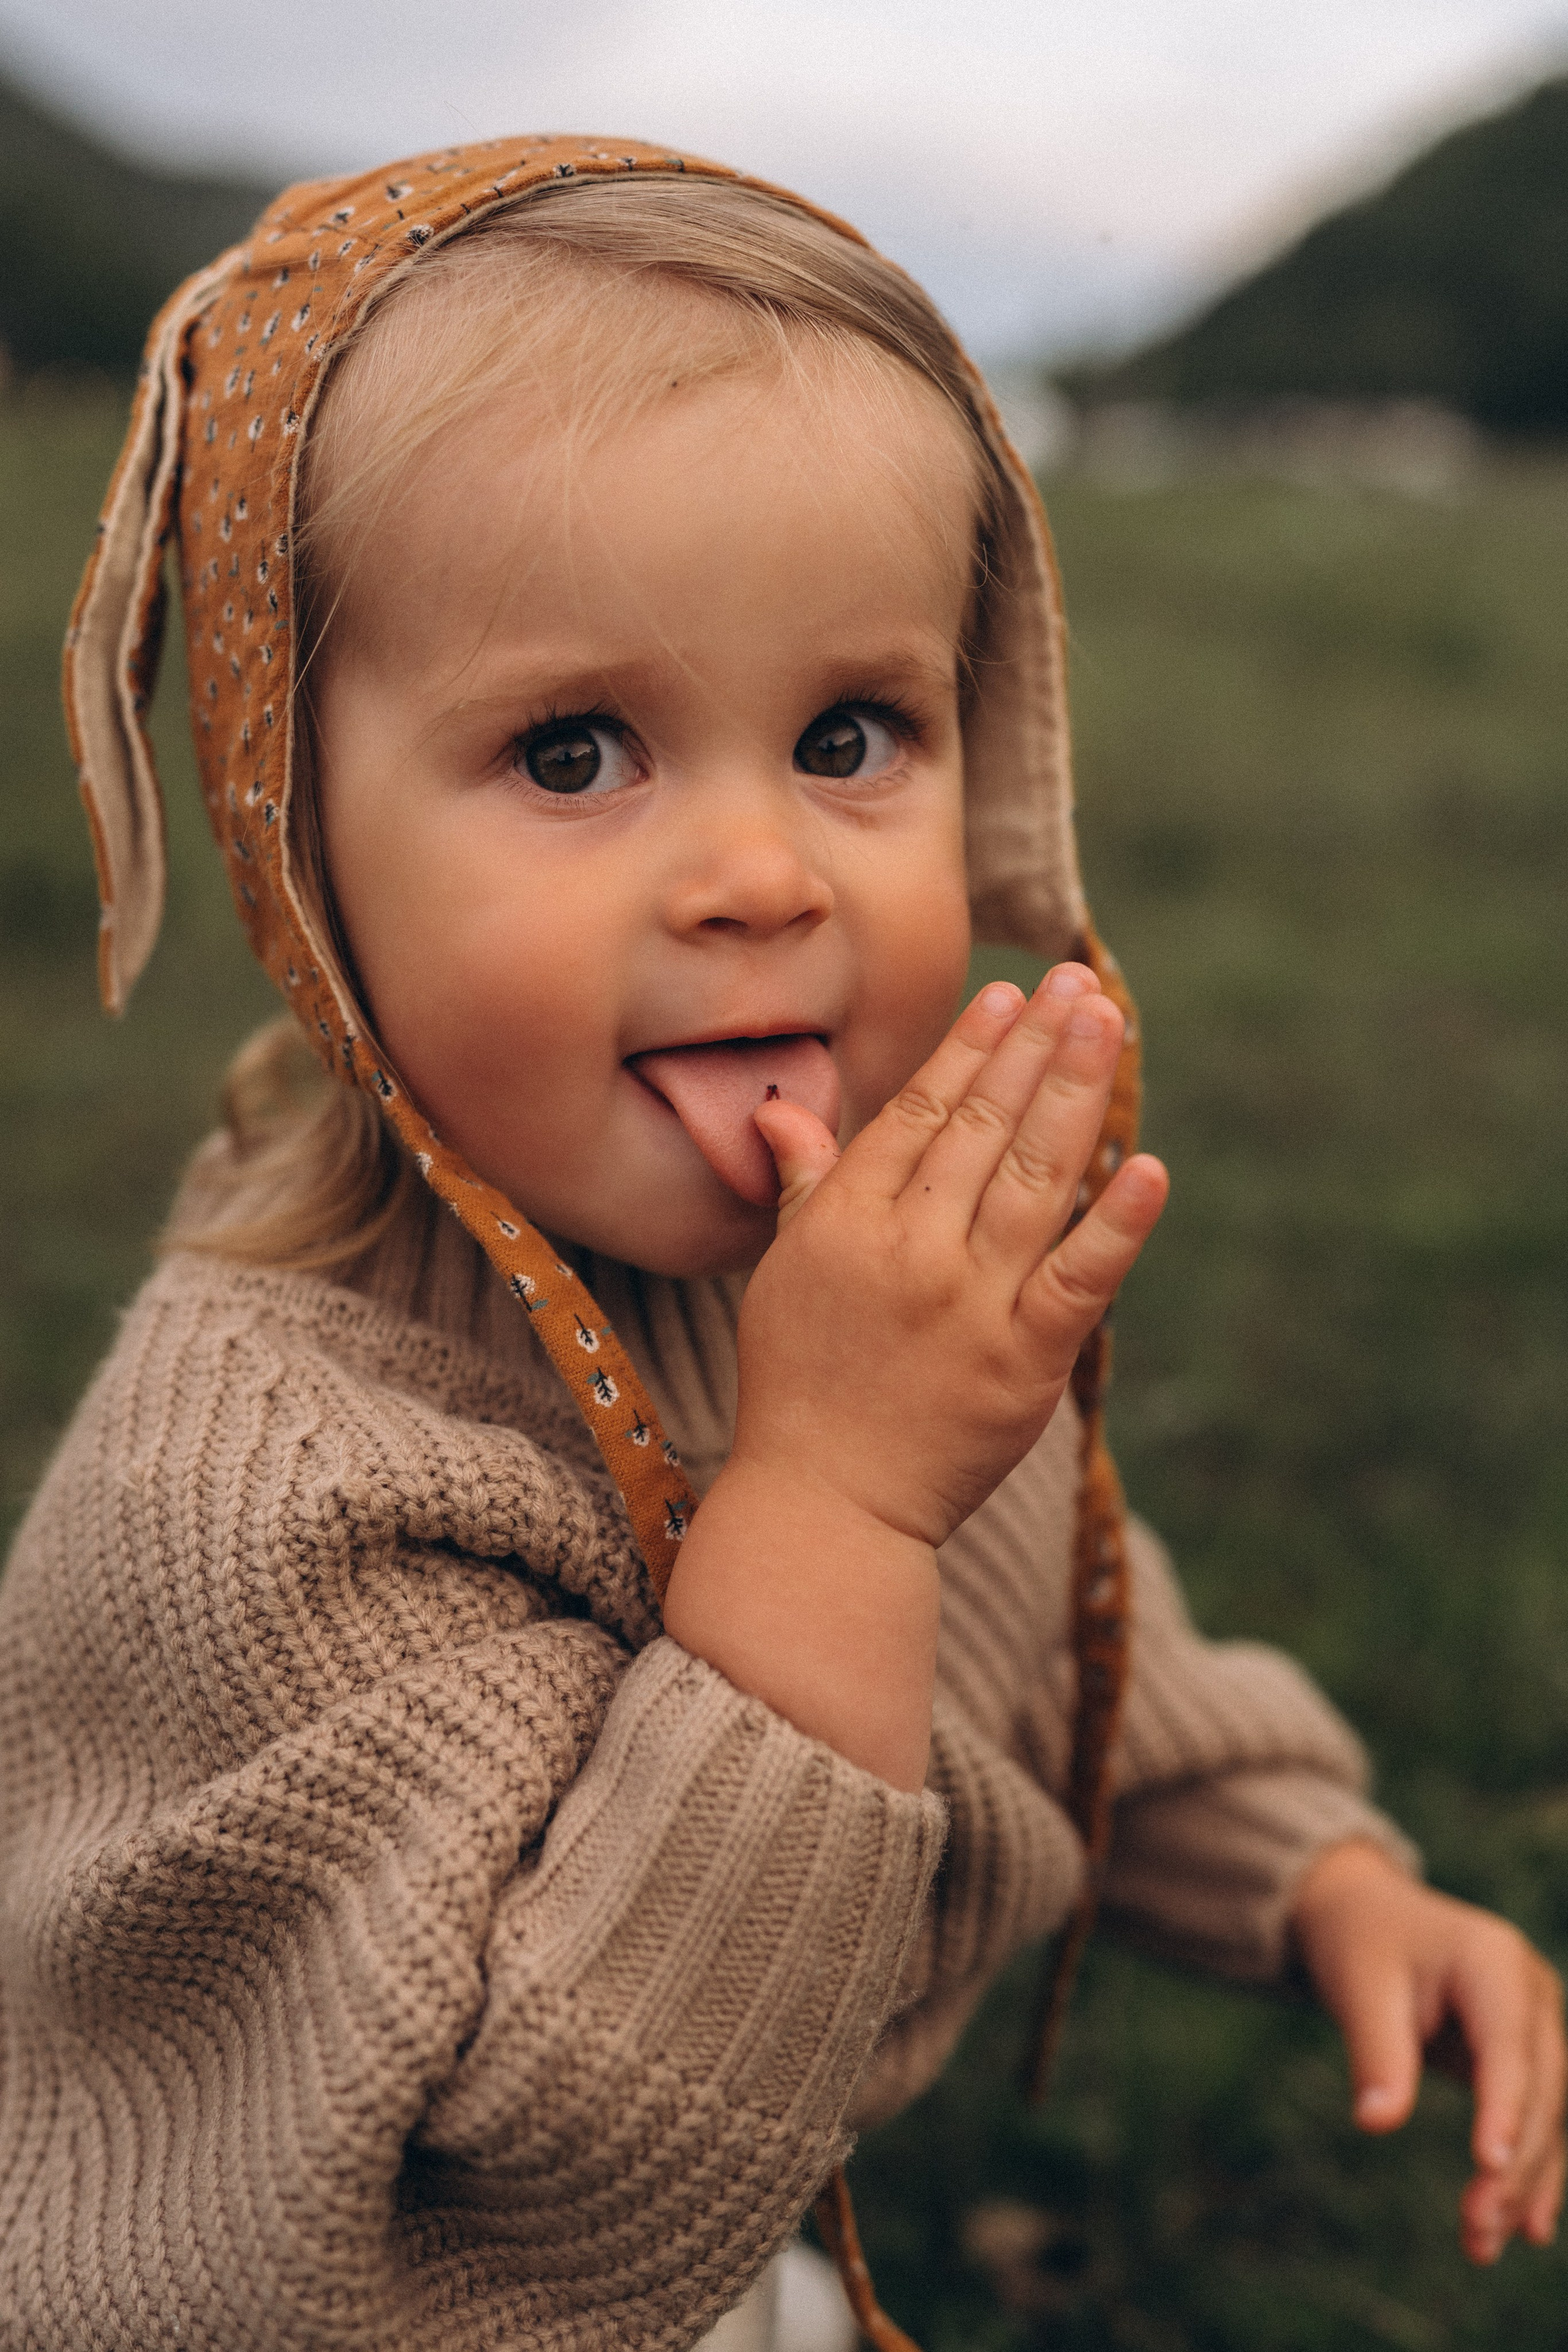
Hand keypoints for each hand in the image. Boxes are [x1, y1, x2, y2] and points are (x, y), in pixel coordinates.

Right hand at [663, 965, 1166, 1788]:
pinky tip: (1149, 1166)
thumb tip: (782, 1107)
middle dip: (1035, 1047)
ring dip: (1077, 1094)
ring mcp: (973, 1304)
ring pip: (1039, 1179)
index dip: (969, 1050)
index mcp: (848, 1222)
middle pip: (987, 1129)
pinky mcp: (1026, 1362)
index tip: (1010, 995)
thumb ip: (804, 1183)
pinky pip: (1082, 1279)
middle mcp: (912, 1250)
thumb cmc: (800, 1383)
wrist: (827, 1506)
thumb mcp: (784, 1272)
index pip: (921, 1115)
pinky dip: (1120, 1224)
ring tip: (1107, 1026)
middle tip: (1078, 985)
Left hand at [1290, 1838, 1566, 2261]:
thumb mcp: (1359, 1986)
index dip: (1505, 2108)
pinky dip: (1529, 2171)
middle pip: (1541, 2091)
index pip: (1510, 2047)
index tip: (1489, 2167)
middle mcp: (1532, 1993)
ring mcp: (1537, 2025)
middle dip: (1514, 2164)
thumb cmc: (1362, 1943)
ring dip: (1524, 2183)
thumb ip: (1376, 2051)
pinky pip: (1539, 2120)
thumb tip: (1376, 2122)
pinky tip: (1522, 2226)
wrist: (1367, 1913)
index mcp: (1494, 1961)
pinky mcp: (1526, 2057)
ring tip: (1483, 2245)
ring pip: (1549, 2116)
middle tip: (1475, 2227)